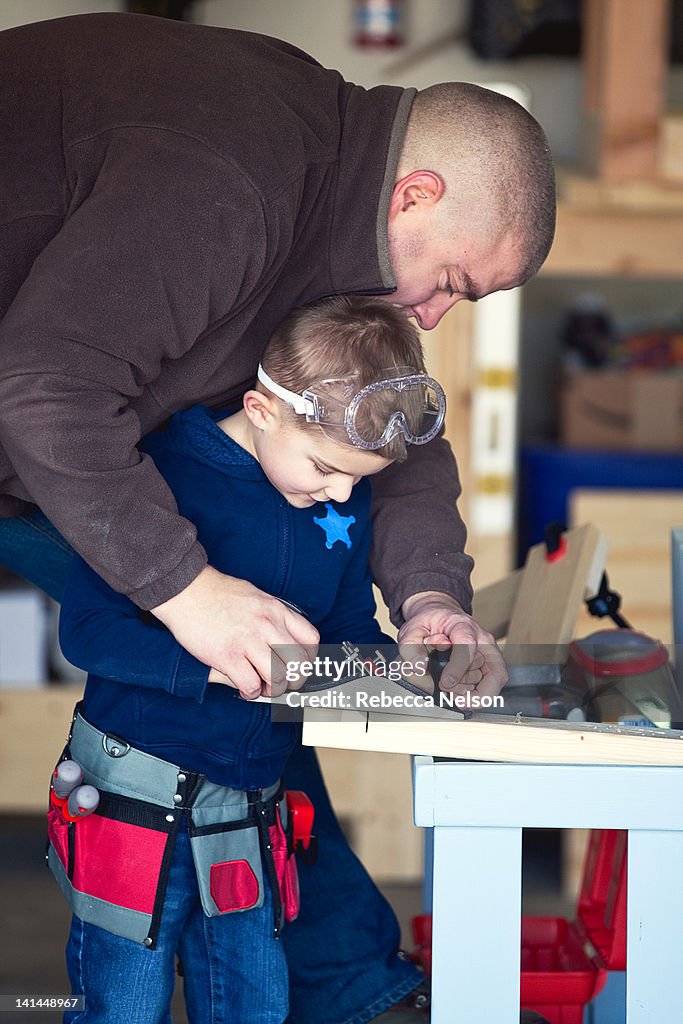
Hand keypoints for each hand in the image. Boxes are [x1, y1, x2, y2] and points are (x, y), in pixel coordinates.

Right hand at [153, 565, 318, 699]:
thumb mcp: (256, 596)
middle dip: (294, 680)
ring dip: (272, 689)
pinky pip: (251, 685)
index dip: (309, 659)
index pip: (310, 640)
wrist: (186, 589)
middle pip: (299, 664)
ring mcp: (248, 641)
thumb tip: (282, 638)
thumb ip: (272, 616)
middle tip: (282, 682)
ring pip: (279, 677)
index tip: (299, 666)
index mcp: (276, 610)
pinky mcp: (227, 656)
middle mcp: (267, 625)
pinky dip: (250, 691)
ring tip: (262, 685)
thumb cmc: (218, 593)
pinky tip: (244, 686)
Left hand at [397, 590, 507, 698]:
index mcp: (461, 625)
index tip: (445, 683)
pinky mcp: (492, 662)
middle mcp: (481, 637)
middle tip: (443, 687)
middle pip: (479, 666)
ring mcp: (490, 650)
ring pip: (492, 677)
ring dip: (472, 692)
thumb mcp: (412, 629)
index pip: (466, 644)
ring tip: (453, 690)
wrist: (442, 617)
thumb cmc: (430, 623)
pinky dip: (482, 696)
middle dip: (461, 684)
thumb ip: (410, 647)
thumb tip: (420, 668)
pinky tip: (465, 698)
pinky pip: (496, 682)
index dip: (458, 667)